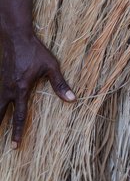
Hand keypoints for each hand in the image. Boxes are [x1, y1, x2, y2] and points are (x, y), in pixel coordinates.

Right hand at [0, 32, 74, 147]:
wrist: (15, 35)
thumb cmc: (35, 51)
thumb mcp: (51, 67)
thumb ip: (60, 84)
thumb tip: (73, 100)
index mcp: (21, 89)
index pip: (19, 115)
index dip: (17, 131)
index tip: (15, 145)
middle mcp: (8, 88)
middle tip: (1, 144)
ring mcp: (1, 83)